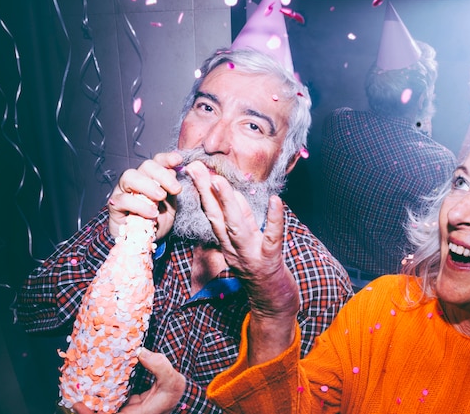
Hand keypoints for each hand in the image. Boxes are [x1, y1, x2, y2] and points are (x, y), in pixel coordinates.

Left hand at [72, 348, 185, 413]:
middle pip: (104, 413)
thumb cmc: (175, 390)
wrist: (180, 393)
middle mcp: (129, 413)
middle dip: (87, 409)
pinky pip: (110, 402)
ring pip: (105, 409)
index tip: (78, 404)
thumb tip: (141, 352)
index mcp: (136, 413)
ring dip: (92, 403)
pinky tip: (94, 385)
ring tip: (78, 390)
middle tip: (72, 397)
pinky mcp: (127, 403)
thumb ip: (159, 366)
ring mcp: (127, 409)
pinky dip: (101, 397)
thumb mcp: (171, 379)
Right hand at [108, 152, 182, 239]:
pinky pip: (123, 199)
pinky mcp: (114, 205)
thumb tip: (174, 171)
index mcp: (151, 178)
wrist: (141, 241)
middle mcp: (136, 180)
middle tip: (175, 189)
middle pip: (146, 166)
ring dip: (148, 186)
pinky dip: (140, 206)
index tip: (178, 160)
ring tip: (161, 198)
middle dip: (162, 175)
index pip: (157, 161)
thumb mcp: (170, 206)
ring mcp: (122, 190)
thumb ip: (171, 190)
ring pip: (130, 176)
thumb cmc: (155, 221)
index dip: (167, 158)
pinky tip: (152, 214)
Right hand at [185, 161, 298, 363]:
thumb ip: (238, 220)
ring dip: (228, 204)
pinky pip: (272, 237)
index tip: (193, 169)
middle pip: (217, 218)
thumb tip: (231, 194)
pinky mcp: (270, 260)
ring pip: (237, 227)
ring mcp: (251, 255)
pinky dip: (274, 219)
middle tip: (198, 168)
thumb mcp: (241, 244)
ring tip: (221, 182)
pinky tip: (276, 201)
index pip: (211, 214)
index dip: (202, 191)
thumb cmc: (258, 268)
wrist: (271, 301)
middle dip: (207, 191)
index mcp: (225, 243)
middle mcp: (233, 249)